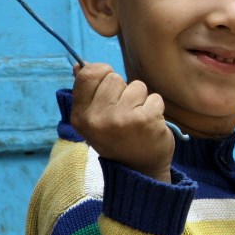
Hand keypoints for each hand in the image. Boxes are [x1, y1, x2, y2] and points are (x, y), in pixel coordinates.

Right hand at [70, 62, 173, 182]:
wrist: (140, 169)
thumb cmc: (116, 139)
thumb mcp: (93, 120)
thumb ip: (86, 92)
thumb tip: (78, 65)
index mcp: (80, 116)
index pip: (88, 73)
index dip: (102, 73)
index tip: (109, 89)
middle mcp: (98, 119)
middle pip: (114, 78)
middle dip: (123, 90)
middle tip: (124, 113)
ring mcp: (122, 119)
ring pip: (136, 86)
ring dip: (141, 100)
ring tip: (136, 120)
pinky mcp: (146, 120)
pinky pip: (154, 97)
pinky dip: (155, 108)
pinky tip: (149, 125)